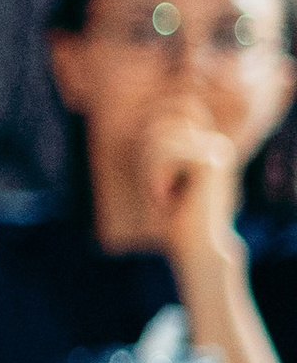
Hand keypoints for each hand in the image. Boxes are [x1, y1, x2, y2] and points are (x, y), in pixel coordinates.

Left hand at [139, 100, 243, 265]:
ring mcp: (216, 149)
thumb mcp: (162, 172)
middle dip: (148, 156)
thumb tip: (151, 115)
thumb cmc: (177, 215)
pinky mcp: (210, 161)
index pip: (168, 116)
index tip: (158, 178)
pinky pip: (165, 153)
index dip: (150, 141)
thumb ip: (161, 144)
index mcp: (207, 143)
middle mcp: (215, 142)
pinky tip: (166, 198)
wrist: (197, 247)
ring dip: (150, 170)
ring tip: (162, 195)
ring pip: (161, 136)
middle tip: (157, 190)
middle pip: (162, 123)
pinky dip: (155, 177)